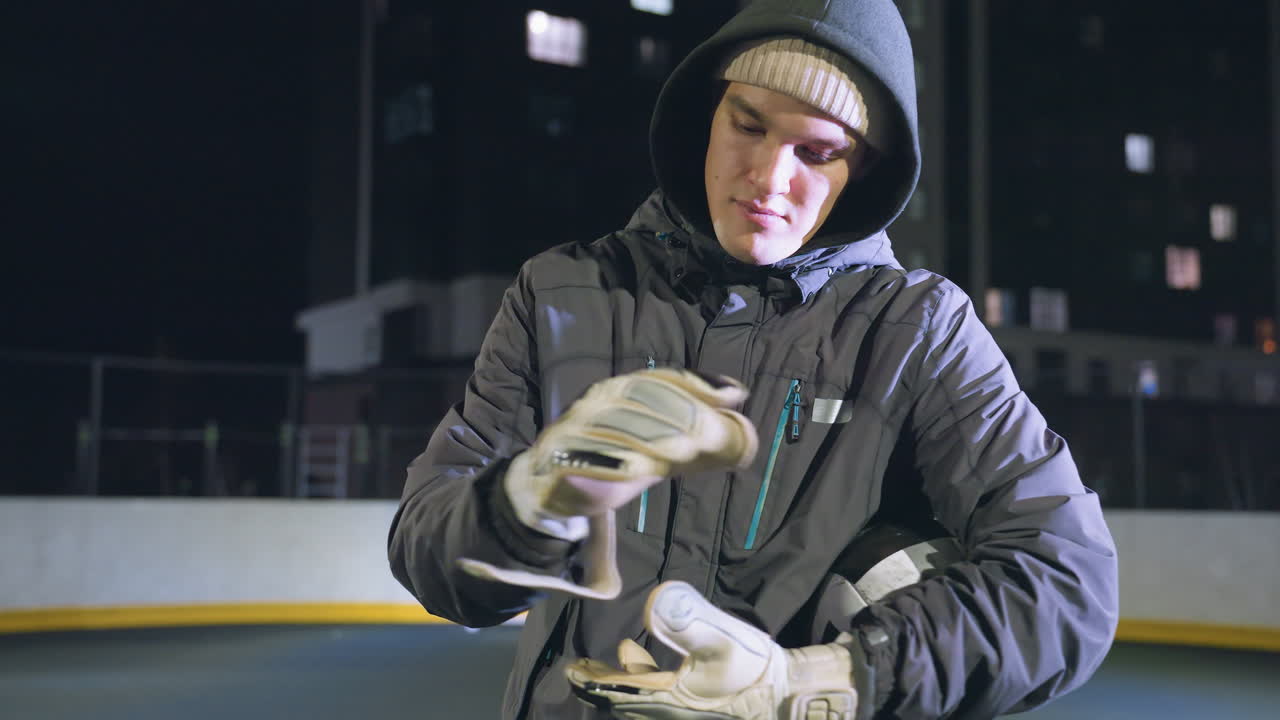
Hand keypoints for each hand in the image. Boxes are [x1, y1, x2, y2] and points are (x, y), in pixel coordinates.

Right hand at [459, 369, 756, 598]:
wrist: (543, 491)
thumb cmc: (608, 462)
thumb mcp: (655, 444)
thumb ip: (693, 428)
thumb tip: (738, 399)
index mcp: (617, 392)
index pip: (659, 379)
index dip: (696, 384)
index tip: (731, 395)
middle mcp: (594, 404)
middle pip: (641, 398)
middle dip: (682, 413)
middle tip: (715, 436)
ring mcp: (574, 431)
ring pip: (616, 426)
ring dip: (654, 438)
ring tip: (687, 454)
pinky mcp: (557, 463)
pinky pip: (585, 460)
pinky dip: (612, 464)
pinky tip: (639, 472)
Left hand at [567, 581, 864, 719]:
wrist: (786, 694)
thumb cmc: (752, 669)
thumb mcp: (721, 639)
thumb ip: (688, 620)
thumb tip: (656, 601)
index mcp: (667, 697)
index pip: (618, 689)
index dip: (592, 680)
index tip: (571, 669)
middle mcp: (668, 709)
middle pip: (624, 698)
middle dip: (601, 682)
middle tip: (580, 667)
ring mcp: (682, 709)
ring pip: (641, 698)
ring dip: (623, 680)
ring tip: (618, 655)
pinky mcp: (696, 705)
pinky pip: (658, 696)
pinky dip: (646, 679)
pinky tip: (650, 659)